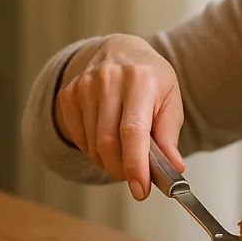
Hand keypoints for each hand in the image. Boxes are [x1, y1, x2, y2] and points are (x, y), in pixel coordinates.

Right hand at [55, 34, 185, 199]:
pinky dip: (94, 150)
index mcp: (140, 80)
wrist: (121, 50)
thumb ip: (170, 135)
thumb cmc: (151, 79)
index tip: (140, 190)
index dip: (135, 165)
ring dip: (109, 162)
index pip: (133, 131)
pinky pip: (79, 138)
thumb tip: (173, 168)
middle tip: (135, 178)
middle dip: (122, 170)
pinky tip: (107, 140)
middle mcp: (108, 80)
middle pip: (108, 143)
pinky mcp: (68, 95)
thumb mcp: (171, 100)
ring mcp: (84, 86)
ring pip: (92, 145)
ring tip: (125, 154)